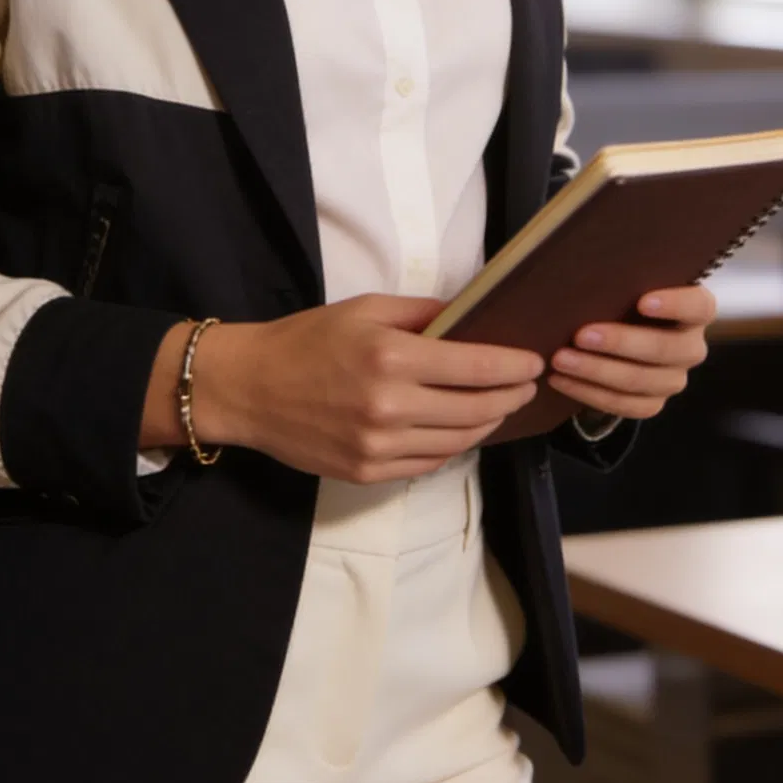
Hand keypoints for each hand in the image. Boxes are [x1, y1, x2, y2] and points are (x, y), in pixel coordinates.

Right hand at [142, 292, 543, 483]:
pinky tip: (460, 428)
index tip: (534, 362)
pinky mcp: (370, 473)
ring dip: (488, 423)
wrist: (249, 389)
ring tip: (499, 406)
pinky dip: (454, 445)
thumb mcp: (365, 308)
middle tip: (526, 385)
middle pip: (478, 409)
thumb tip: (473, 316)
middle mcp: (390, 407)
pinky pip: (431, 463)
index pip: (477, 367)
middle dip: (511, 396)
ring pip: (460, 441)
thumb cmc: (306, 339)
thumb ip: (422, 312)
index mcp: (391, 358)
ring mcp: (380, 447)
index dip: (515, 366)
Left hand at [546, 283, 716, 420]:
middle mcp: (690, 347)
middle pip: (665, 349)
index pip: (698, 306)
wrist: (615, 334)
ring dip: (597, 371)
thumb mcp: (627, 282)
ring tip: (560, 359)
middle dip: (620, 343)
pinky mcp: (653, 403)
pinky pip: (626, 405)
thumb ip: (622, 274)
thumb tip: (587, 257)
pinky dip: (590, 394)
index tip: (642, 302)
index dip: (675, 305)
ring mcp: (673, 379)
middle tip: (581, 335)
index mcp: (695, 311)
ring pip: (641, 381)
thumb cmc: (621, 296)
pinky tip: (561, 380)